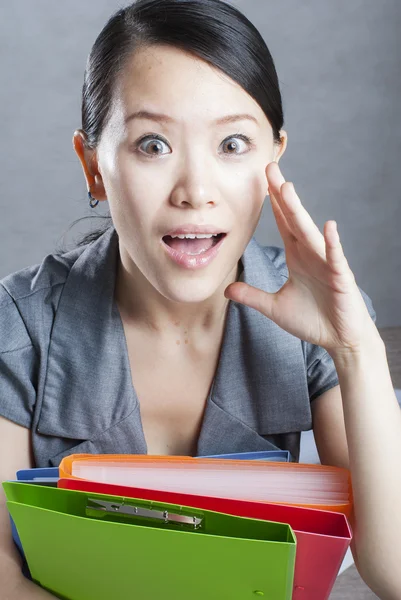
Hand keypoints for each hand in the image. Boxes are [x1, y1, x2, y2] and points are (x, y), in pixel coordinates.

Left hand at [224, 161, 377, 356]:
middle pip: (294, 218)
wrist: (339, 339)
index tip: (261, 180)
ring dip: (299, 210)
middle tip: (269, 168)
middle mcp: (311, 254)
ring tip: (287, 187)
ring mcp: (326, 263)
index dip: (273, 202)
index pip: (283, 223)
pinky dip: (331, 244)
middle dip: (281, 194)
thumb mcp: (274, 308)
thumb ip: (252, 296)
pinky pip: (335, 258)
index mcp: (297, 256)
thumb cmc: (313, 320)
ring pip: (310, 232)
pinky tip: (328, 227)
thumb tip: (227, 289)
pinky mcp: (340, 278)